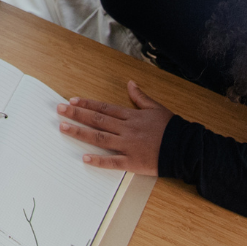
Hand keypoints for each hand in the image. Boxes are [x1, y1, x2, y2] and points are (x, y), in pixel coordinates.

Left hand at [56, 80, 172, 175]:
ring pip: (100, 138)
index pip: (105, 108)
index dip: (87, 104)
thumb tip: (130, 83)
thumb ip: (140, 97)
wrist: (186, 148)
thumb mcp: (156, 108)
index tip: (72, 101)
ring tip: (63, 127)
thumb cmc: (172, 128)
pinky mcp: (133, 162)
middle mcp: (127, 129)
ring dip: (80, 132)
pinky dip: (99, 160)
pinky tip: (85, 158)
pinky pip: (114, 161)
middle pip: (98, 120)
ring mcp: (129, 145)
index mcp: (132, 116)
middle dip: (77, 114)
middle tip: (59, 110)